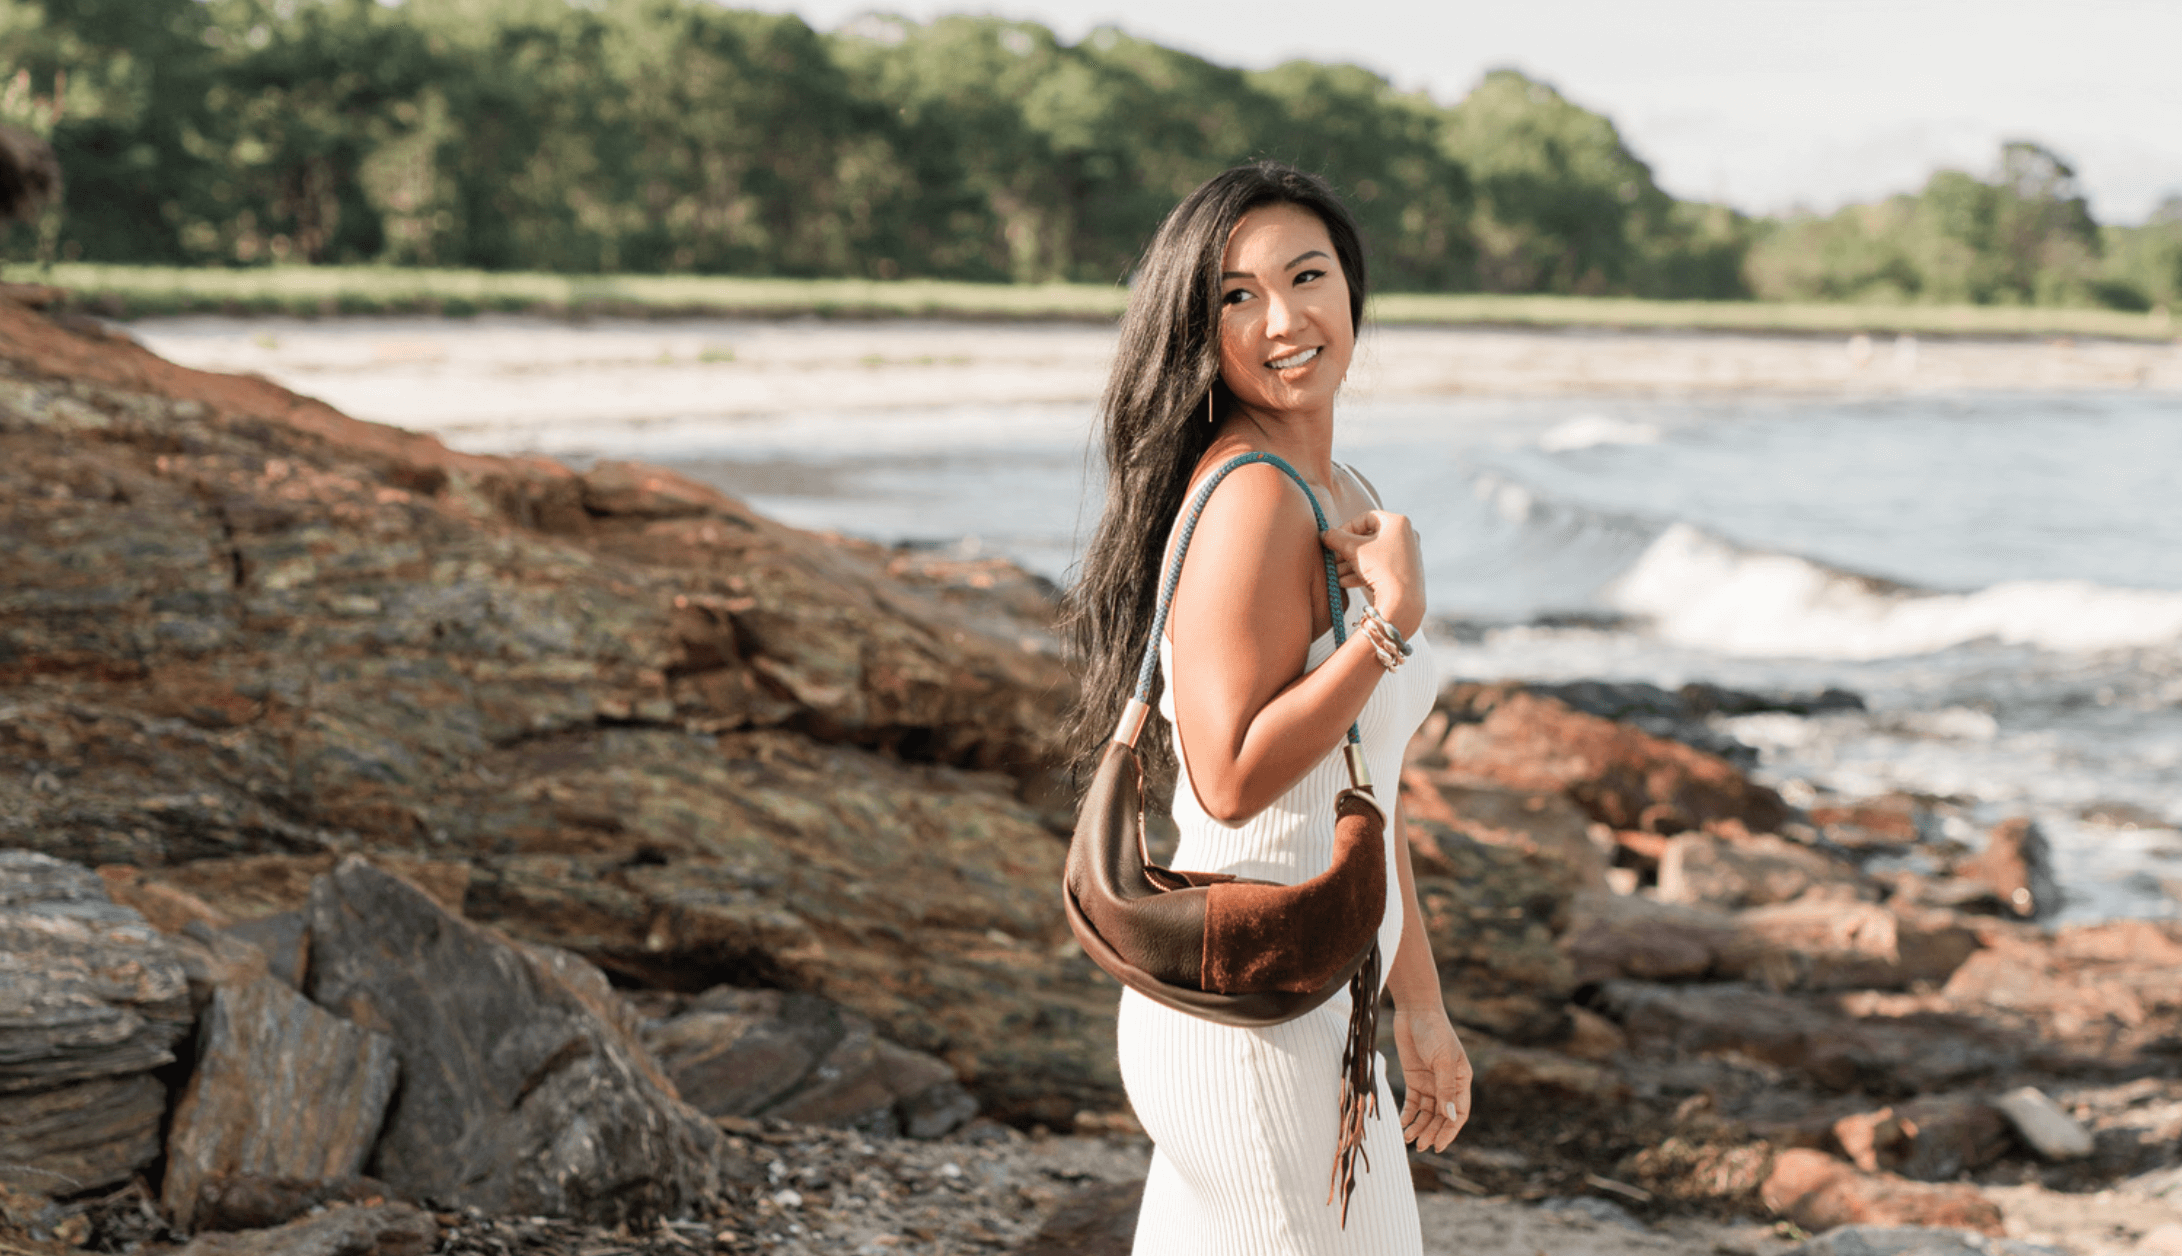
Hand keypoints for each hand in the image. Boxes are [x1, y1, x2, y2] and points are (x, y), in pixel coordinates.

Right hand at [1320, 510, 1424, 635]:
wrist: (1402, 602)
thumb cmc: (1380, 569)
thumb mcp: (1352, 549)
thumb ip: (1335, 538)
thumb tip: (1324, 534)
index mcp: (1397, 522)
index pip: (1366, 518)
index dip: (1346, 528)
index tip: (1334, 540)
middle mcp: (1406, 536)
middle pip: (1368, 538)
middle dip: (1346, 550)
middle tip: (1332, 558)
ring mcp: (1407, 555)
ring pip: (1372, 555)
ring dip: (1351, 563)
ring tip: (1335, 574)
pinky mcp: (1405, 573)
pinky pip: (1380, 568)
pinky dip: (1362, 573)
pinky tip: (1344, 582)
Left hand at [1393, 1006, 1470, 1152]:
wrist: (1415, 1011)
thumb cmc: (1435, 1032)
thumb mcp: (1442, 1061)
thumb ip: (1446, 1089)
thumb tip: (1451, 1117)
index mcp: (1462, 1081)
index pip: (1459, 1114)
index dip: (1450, 1131)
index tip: (1438, 1146)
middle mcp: (1447, 1085)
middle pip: (1442, 1117)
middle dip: (1432, 1132)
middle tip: (1421, 1146)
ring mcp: (1430, 1082)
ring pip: (1427, 1113)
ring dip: (1419, 1126)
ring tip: (1408, 1139)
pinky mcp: (1414, 1078)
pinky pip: (1413, 1103)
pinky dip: (1408, 1115)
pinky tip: (1401, 1125)